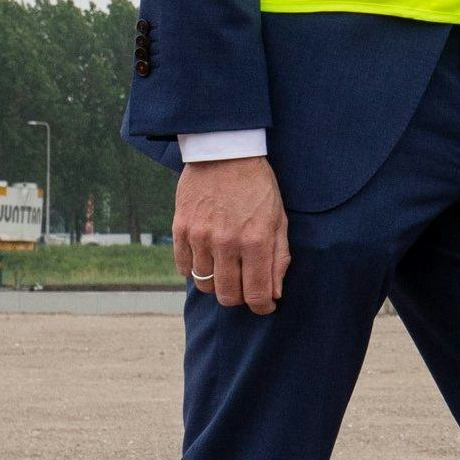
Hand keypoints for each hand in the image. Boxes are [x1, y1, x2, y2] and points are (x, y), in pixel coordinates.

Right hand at [175, 155, 289, 312]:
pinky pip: (184, 268)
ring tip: (227, 271)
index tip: (264, 306)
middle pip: (227, 296)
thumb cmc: (258, 186)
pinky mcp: (181, 229)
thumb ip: (278, 258)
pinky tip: (207, 261)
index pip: (256, 294)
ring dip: (217, 284)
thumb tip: (274, 293)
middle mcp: (226, 243)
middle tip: (246, 288)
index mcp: (256, 241)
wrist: (225, 153)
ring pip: (204, 285)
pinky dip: (195, 271)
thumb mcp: (279, 219)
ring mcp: (200, 237)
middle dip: (239, 298)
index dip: (262, 307)